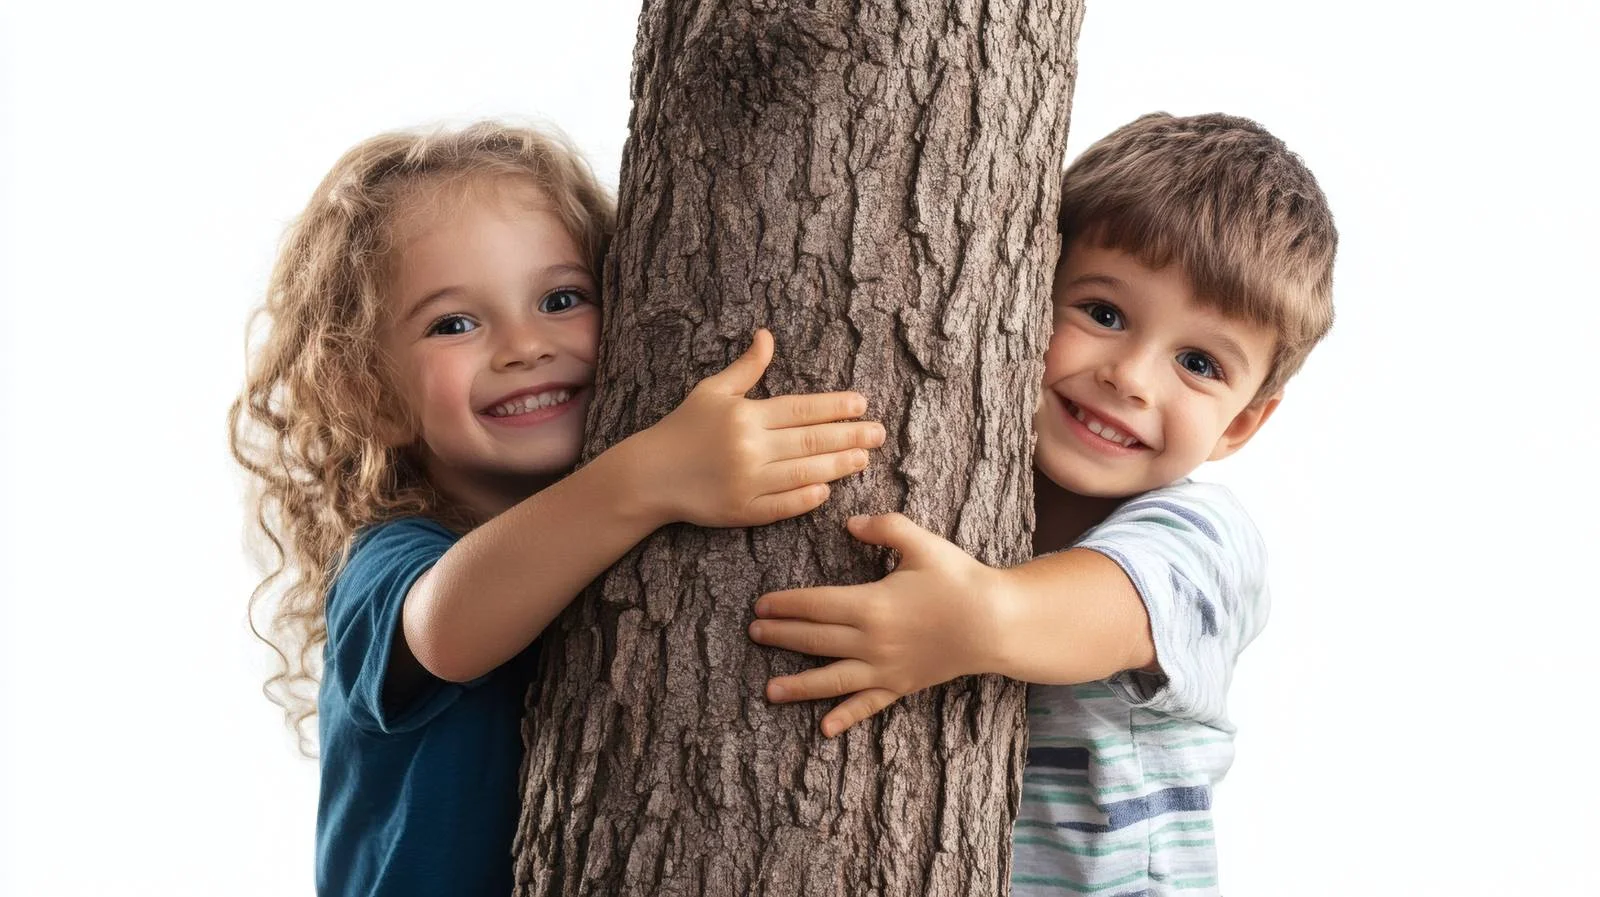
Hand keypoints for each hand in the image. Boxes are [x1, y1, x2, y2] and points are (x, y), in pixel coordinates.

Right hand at [637, 329, 885, 527]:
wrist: (650, 475)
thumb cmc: (683, 429)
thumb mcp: (712, 391)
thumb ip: (746, 368)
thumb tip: (767, 336)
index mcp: (746, 415)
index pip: (802, 409)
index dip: (836, 406)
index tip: (862, 404)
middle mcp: (750, 448)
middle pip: (812, 440)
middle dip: (850, 436)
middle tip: (879, 433)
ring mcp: (747, 481)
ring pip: (805, 473)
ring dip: (838, 466)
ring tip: (863, 459)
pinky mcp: (742, 511)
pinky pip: (784, 506)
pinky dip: (808, 498)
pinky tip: (828, 490)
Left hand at [748, 513, 1006, 736]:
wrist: (996, 623)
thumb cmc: (959, 579)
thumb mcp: (921, 544)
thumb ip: (883, 529)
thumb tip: (849, 524)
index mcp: (872, 604)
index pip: (816, 604)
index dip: (786, 604)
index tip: (760, 604)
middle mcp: (873, 641)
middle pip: (816, 639)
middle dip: (782, 636)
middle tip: (753, 633)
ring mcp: (886, 668)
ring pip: (832, 679)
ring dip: (799, 685)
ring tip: (769, 691)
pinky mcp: (901, 685)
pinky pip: (869, 704)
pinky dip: (846, 717)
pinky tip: (824, 729)